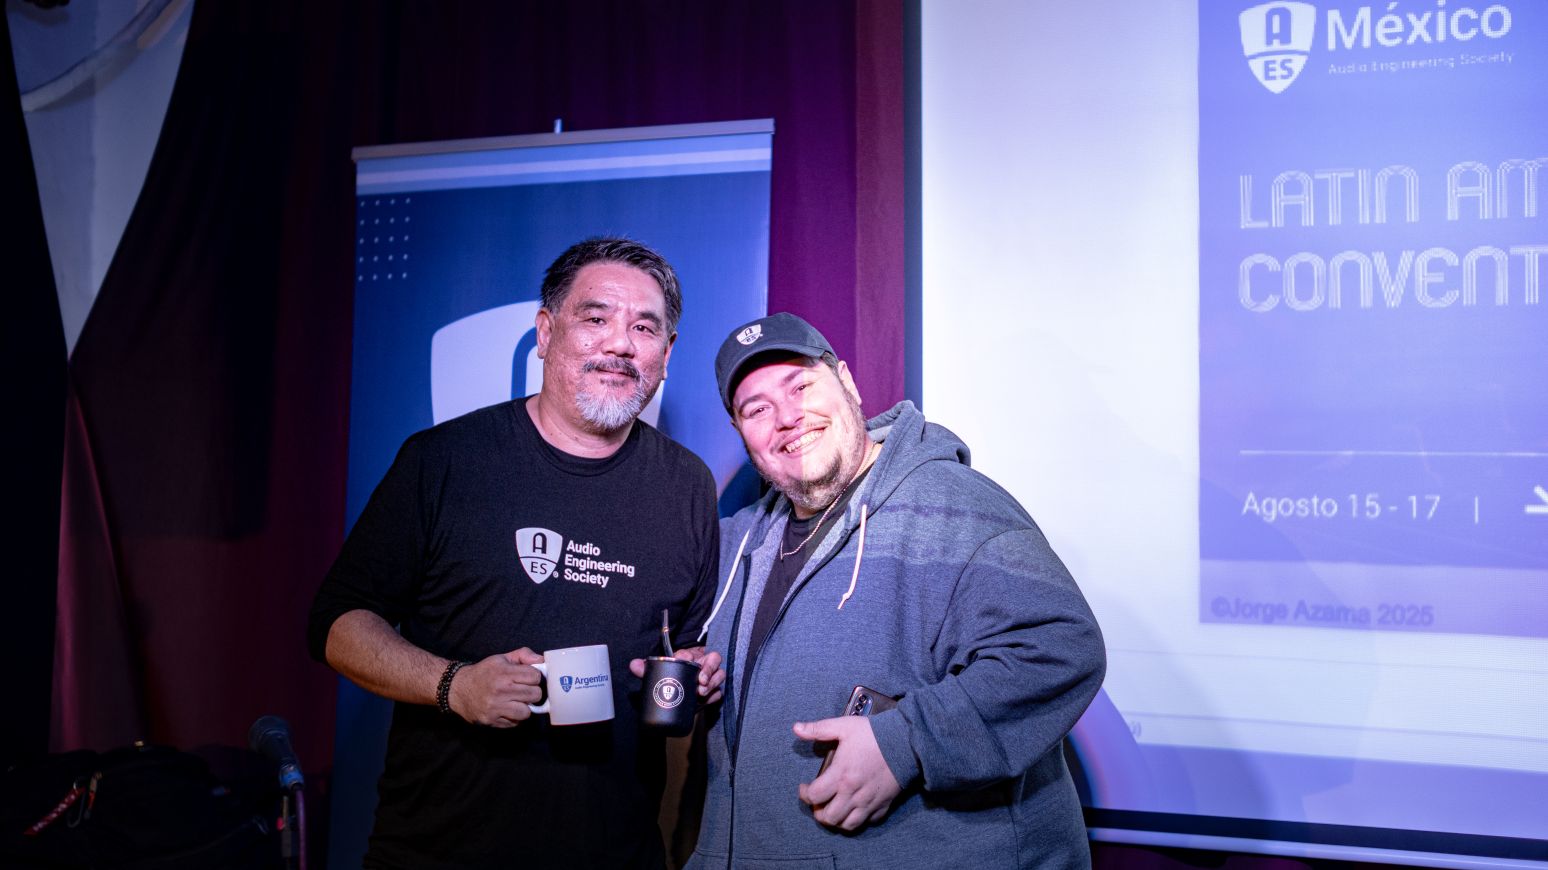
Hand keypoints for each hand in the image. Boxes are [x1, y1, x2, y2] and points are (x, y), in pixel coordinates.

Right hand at [447, 648, 544, 726]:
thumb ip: (523, 655)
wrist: (458, 689)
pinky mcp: (491, 720)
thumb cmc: (483, 672)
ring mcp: (495, 707)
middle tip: (523, 690)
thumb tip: (541, 660)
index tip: (528, 678)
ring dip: (524, 707)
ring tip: (516, 702)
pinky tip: (507, 709)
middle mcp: (500, 690)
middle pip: (535, 695)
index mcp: (504, 673)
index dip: (534, 677)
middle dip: (532, 692)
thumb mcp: (501, 658)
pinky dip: (514, 718)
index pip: (535, 677)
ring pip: (526, 712)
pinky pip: (514, 723)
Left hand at [628, 646, 725, 703]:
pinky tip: (706, 701)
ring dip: (713, 683)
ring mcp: (711, 677)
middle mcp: (703, 664)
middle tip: (700, 682)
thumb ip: (646, 669)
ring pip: (720, 675)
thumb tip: (633, 665)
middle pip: (714, 659)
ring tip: (701, 693)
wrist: (680, 693)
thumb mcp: (658, 672)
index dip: (688, 656)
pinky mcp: (714, 691)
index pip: (691, 652)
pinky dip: (714, 696)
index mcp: (689, 656)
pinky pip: (719, 692)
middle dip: (708, 670)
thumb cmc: (671, 676)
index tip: (682, 660)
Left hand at [794, 716, 901, 830]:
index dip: (804, 794)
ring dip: (836, 820)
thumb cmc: (874, 734)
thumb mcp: (844, 726)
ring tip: (833, 809)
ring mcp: (868, 802)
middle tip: (818, 801)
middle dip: (818, 812)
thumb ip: (818, 728)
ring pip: (847, 825)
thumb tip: (796, 728)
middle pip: (828, 817)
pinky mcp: (883, 805)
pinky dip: (858, 820)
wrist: (906, 742)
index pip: (814, 796)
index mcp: (840, 776)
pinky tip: (854, 809)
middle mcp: (852, 794)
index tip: (805, 787)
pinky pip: (867, 822)